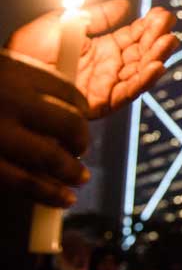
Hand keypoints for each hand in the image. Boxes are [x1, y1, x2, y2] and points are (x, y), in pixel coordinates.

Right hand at [0, 55, 89, 206]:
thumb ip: (19, 82)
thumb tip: (64, 106)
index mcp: (11, 71)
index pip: (68, 93)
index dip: (82, 109)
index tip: (84, 118)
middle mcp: (8, 100)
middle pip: (69, 125)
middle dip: (80, 141)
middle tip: (80, 150)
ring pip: (52, 157)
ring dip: (71, 171)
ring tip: (79, 178)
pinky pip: (23, 182)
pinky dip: (48, 193)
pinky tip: (62, 198)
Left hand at [6, 0, 177, 118]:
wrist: (12, 73)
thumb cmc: (29, 48)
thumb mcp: (66, 21)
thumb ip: (97, 15)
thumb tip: (125, 4)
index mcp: (101, 49)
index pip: (133, 37)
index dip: (148, 26)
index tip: (162, 13)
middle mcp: (108, 69)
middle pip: (141, 54)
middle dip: (157, 40)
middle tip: (169, 25)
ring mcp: (106, 86)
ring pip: (139, 73)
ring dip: (157, 57)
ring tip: (169, 42)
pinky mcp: (102, 103)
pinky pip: (128, 93)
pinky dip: (144, 81)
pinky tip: (157, 66)